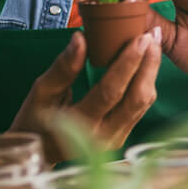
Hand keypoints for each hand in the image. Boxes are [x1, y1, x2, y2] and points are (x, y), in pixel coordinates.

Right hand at [7, 28, 162, 160]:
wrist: (38, 152)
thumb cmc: (35, 119)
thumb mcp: (41, 92)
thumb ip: (63, 67)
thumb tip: (80, 38)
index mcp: (79, 126)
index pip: (110, 91)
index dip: (127, 64)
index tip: (140, 39)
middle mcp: (103, 137)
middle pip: (136, 98)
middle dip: (148, 65)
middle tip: (151, 35)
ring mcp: (116, 140)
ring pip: (143, 103)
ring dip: (151, 72)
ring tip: (153, 43)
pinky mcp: (122, 137)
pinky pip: (140, 108)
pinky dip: (145, 83)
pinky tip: (146, 63)